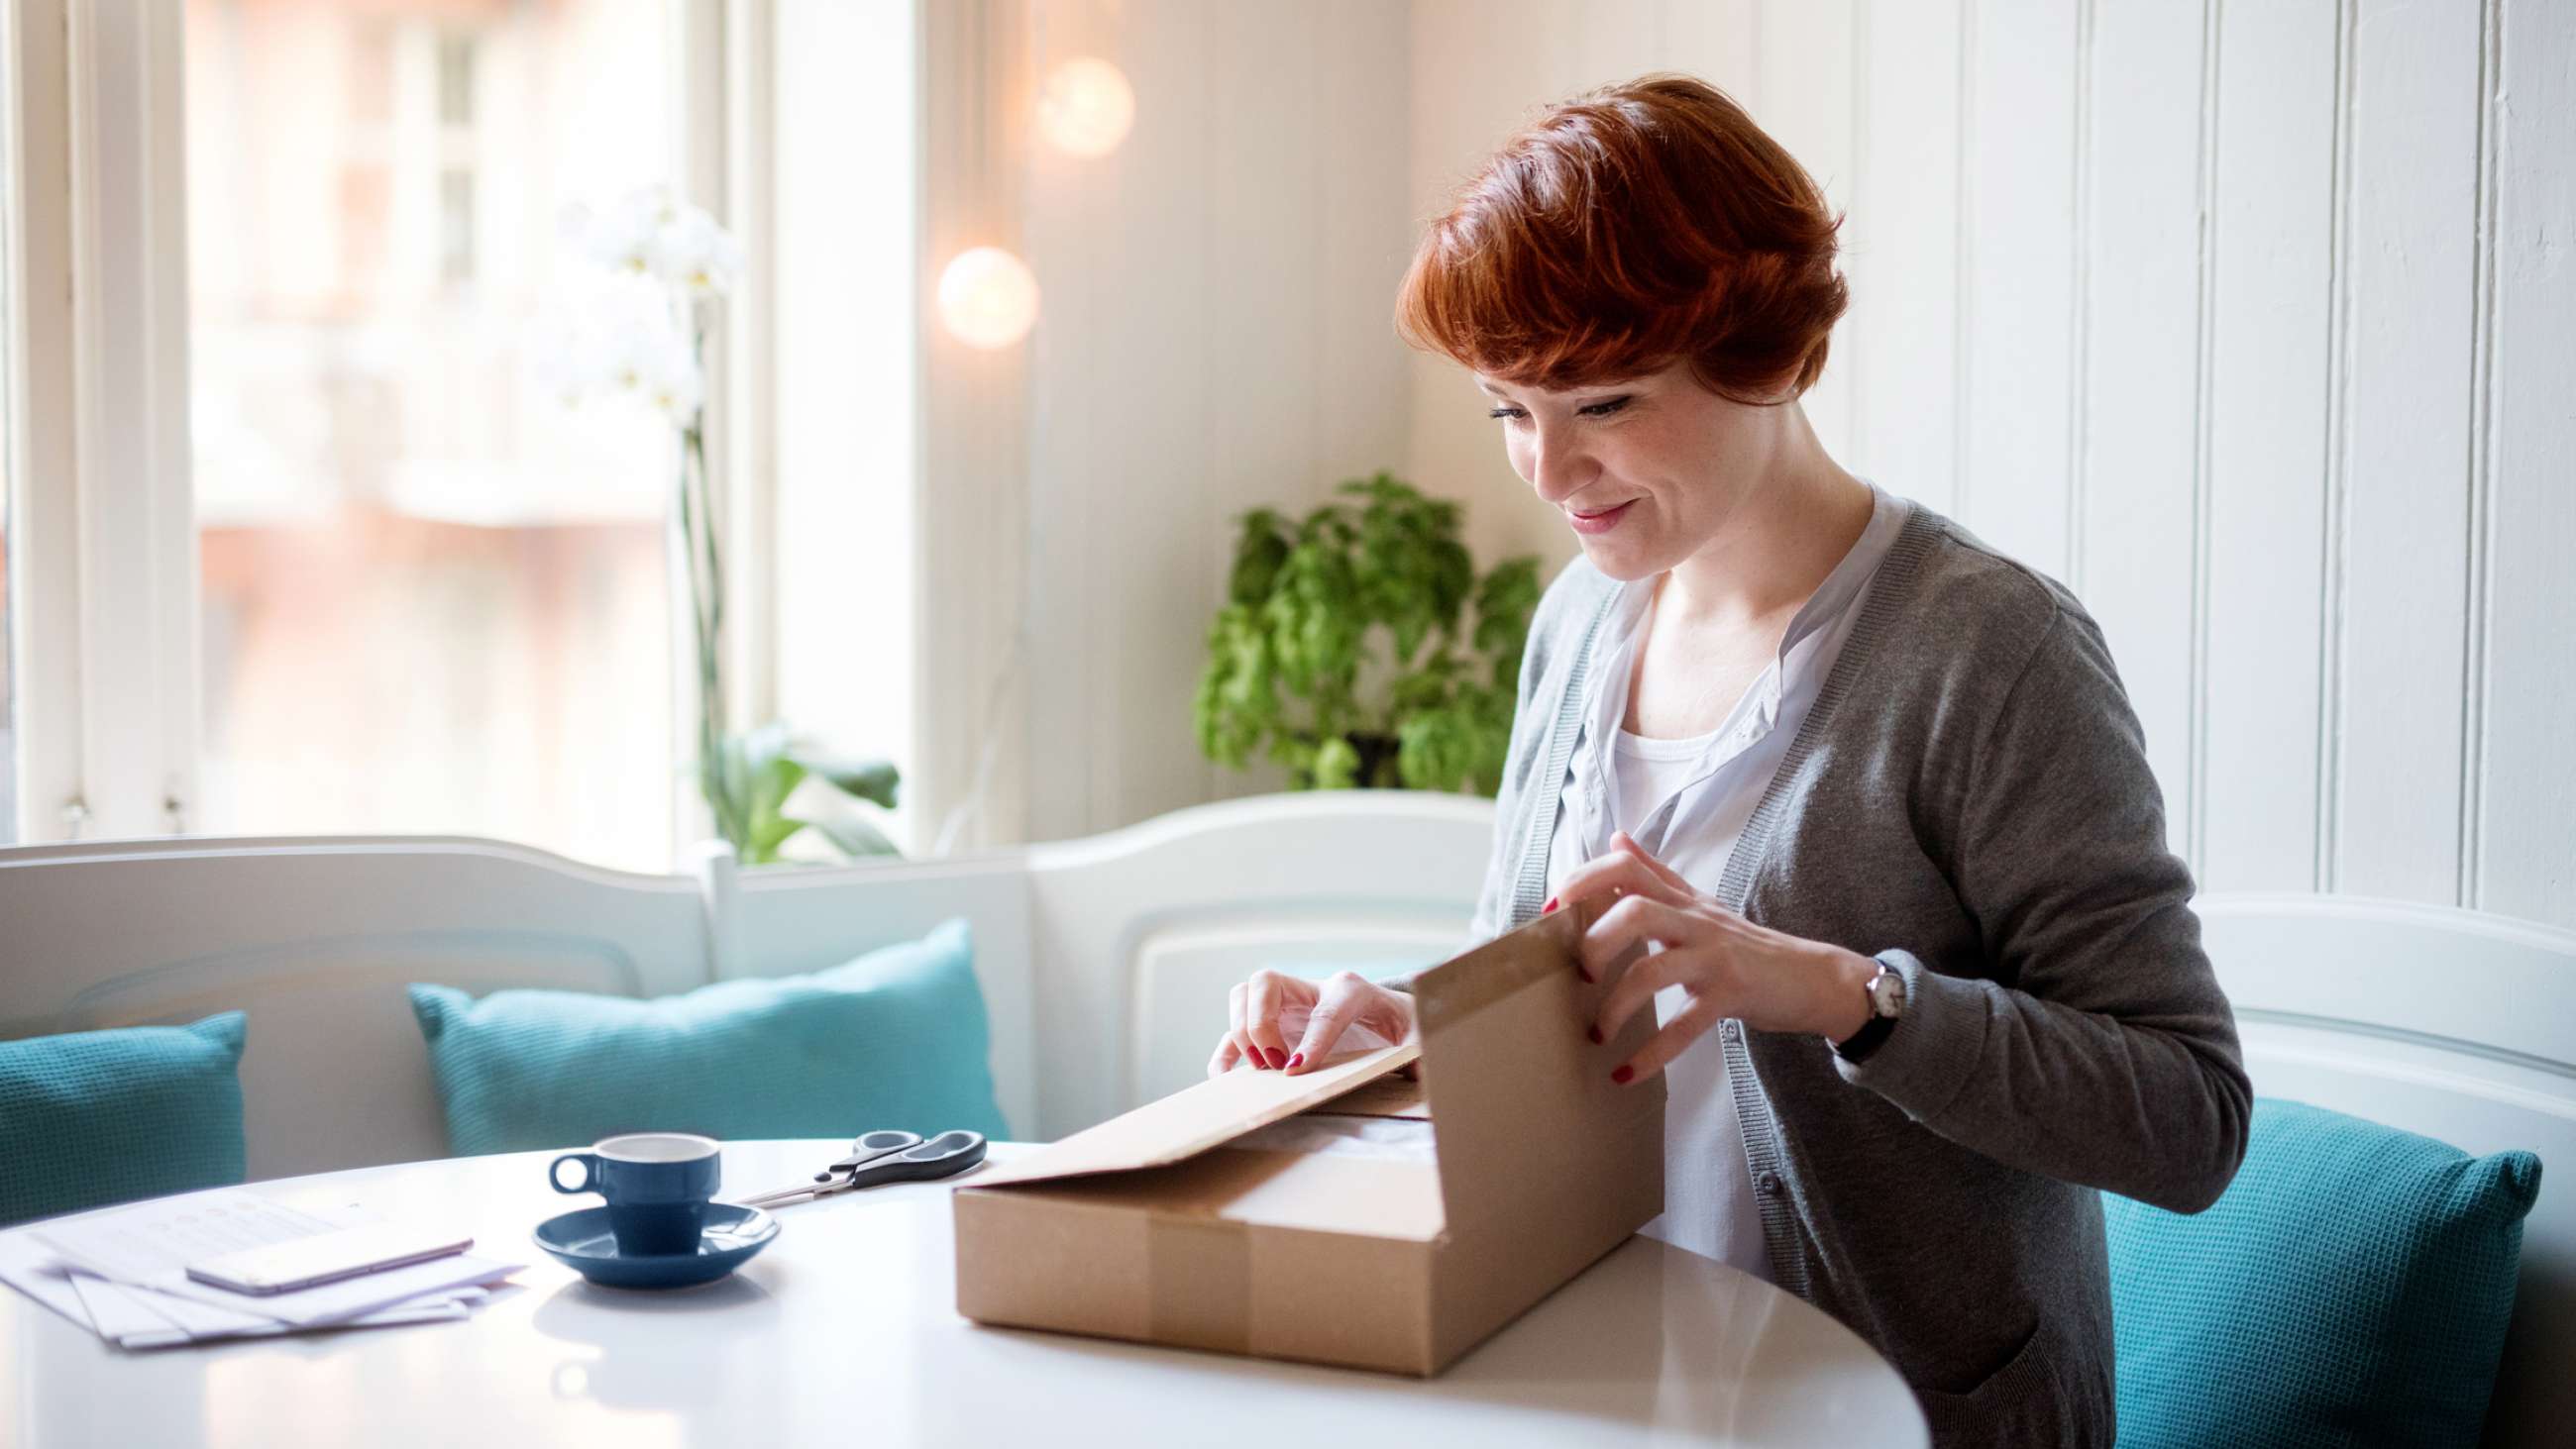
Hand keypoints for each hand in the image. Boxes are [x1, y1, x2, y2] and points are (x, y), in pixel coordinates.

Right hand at [1206, 969, 1417, 1078]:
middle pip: (1266, 982)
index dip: (1312, 1039)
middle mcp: (1312, 988)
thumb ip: (1421, 1051)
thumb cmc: (1405, 1026)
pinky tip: (1226, 1076)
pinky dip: (1226, 1051)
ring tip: (1261, 1069)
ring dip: (1241, 1030)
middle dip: (1262, 1023)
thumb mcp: (1419, 1037)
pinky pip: (1235, 1029)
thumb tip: (1419, 1073)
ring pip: (1243, 994)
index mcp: (1352, 989)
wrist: (1394, 1016)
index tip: (1296, 1068)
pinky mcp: (1273, 1024)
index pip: (1326, 1009)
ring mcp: (1288, 1004)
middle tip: (1277, 1065)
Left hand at [1557, 830, 1879, 1084]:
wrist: (1814, 977)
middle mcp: (1695, 920)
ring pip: (1653, 968)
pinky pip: (1684, 1025)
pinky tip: (1625, 1073)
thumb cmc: (1747, 945)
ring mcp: (1714, 957)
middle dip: (1594, 941)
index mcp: (1680, 899)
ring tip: (1597, 1032)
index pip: (1625, 866)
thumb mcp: (1699, 904)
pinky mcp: (1732, 994)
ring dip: (1614, 1005)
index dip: (1583, 880)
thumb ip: (1656, 873)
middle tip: (1581, 974)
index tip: (1554, 910)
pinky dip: (1650, 1054)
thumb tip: (1616, 838)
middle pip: (1634, 908)